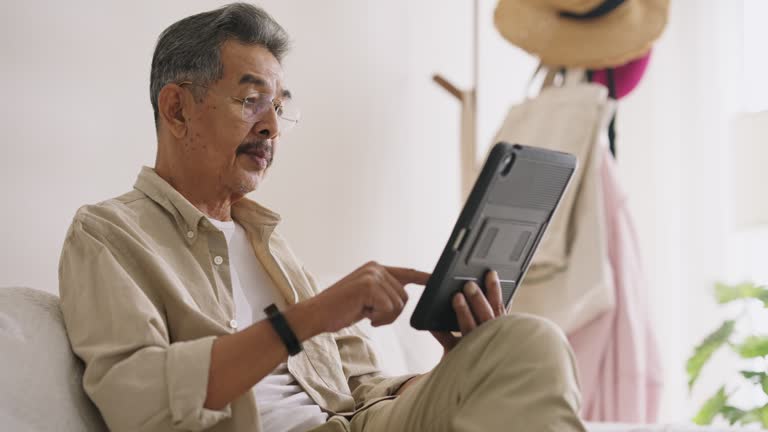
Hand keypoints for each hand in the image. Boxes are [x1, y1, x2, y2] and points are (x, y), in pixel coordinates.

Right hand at [308, 261, 429, 333]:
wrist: (316, 314)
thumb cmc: (340, 309)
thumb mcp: (366, 298)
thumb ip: (384, 292)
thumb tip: (403, 296)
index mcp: (376, 268)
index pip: (406, 272)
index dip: (423, 277)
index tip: (436, 279)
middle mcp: (376, 268)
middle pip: (404, 297)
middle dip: (391, 313)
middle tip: (371, 315)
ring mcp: (373, 276)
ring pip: (398, 305)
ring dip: (384, 317)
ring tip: (364, 313)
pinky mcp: (369, 286)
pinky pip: (389, 309)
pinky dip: (379, 319)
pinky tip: (364, 315)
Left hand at [430, 270, 505, 352]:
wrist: (468, 378)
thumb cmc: (482, 348)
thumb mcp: (490, 329)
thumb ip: (489, 310)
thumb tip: (484, 282)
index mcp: (500, 329)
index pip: (499, 306)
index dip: (496, 290)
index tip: (490, 273)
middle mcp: (490, 339)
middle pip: (486, 317)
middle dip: (478, 299)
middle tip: (469, 284)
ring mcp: (475, 349)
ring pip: (470, 329)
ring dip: (464, 312)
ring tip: (456, 297)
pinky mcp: (459, 358)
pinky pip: (448, 342)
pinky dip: (440, 332)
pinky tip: (432, 323)